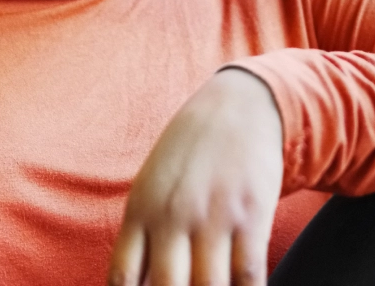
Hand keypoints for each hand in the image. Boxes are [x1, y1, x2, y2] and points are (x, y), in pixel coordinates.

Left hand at [108, 68, 284, 285]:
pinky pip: (249, 274)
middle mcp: (174, 217)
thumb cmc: (190, 153)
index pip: (123, 279)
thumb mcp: (153, 185)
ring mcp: (214, 217)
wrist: (238, 106)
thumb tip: (136, 284)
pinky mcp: (251, 215)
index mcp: (141, 212)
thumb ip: (144, 234)